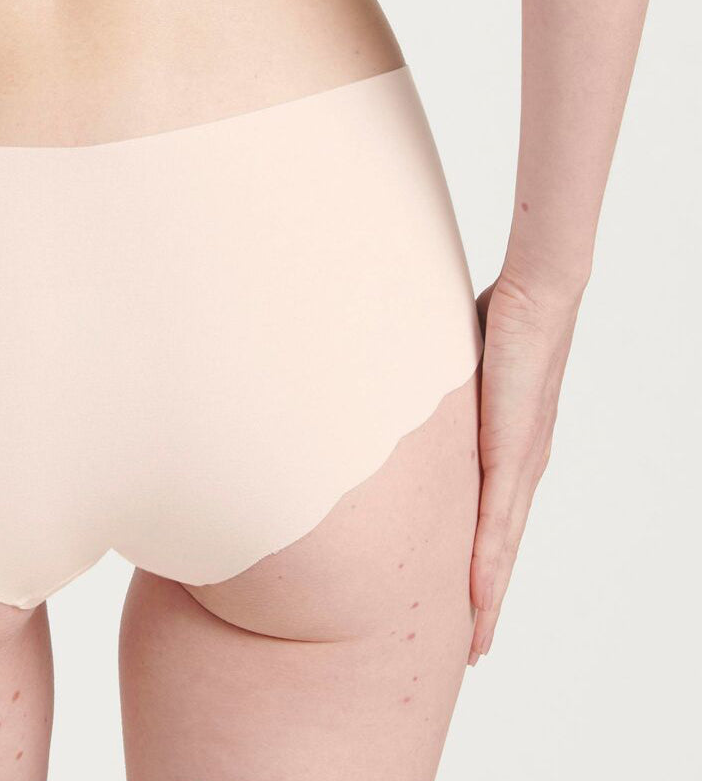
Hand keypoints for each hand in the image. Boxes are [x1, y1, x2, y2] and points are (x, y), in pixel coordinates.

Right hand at [469, 271, 579, 664]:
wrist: (540, 293)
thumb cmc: (504, 317)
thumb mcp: (460, 367)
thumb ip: (440, 391)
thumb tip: (399, 387)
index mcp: (511, 446)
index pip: (496, 516)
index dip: (484, 561)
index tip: (469, 599)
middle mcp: (523, 464)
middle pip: (503, 547)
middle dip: (488, 598)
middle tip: (474, 644)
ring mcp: (522, 462)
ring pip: (502, 547)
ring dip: (489, 597)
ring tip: (476, 639)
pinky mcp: (513, 451)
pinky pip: (497, 522)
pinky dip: (488, 566)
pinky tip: (478, 597)